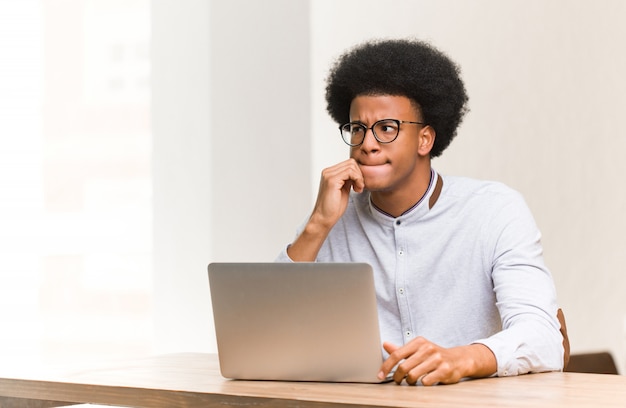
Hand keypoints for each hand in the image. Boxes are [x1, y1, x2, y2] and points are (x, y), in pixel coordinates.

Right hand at [286, 159, 363, 261]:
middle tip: (359, 187)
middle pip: (351, 162)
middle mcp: (327, 172)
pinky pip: (350, 172)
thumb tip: (358, 172)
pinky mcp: (331, 180)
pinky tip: (356, 189)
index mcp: (330, 173)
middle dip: (359, 174)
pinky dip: (357, 179)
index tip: (359, 186)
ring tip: (358, 189)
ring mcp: (328, 175)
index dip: (357, 173)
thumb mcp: (344, 189)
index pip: (349, 163)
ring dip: (359, 177)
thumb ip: (348, 179)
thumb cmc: (333, 207)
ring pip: (351, 166)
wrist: (324, 218)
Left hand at [378, 338, 496, 385]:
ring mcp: (437, 359)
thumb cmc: (434, 355)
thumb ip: (401, 350)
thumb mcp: (418, 349)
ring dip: (410, 381)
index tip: (380, 375)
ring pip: (413, 375)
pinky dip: (422, 384)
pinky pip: (426, 381)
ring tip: (412, 381)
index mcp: (419, 342)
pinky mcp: (445, 370)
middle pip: (404, 367)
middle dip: (398, 377)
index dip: (386, 366)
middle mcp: (427, 348)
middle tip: (399, 380)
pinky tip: (425, 381)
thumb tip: (385, 345)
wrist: (458, 359)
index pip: (396, 355)